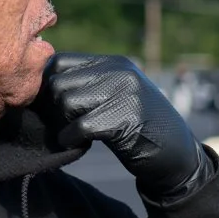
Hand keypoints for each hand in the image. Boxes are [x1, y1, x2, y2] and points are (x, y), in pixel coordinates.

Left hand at [43, 53, 207, 200]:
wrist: (178, 156)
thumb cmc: (140, 129)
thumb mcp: (118, 95)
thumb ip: (90, 84)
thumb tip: (40, 86)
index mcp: (115, 62)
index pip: (60, 61)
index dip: (48, 85)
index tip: (52, 107)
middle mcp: (120, 71)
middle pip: (59, 82)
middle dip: (54, 109)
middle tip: (65, 125)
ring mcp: (126, 92)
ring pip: (67, 102)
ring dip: (63, 124)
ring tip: (76, 134)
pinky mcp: (128, 118)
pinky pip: (81, 126)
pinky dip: (71, 139)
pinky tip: (80, 144)